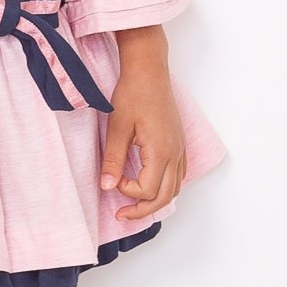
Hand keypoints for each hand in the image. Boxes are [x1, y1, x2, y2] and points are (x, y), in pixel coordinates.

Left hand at [99, 36, 187, 223]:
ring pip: (175, 188)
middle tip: (122, 214)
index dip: (127, 192)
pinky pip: (178, 174)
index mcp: (160, 151)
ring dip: (156, 200)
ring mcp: (180, 148)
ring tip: (134, 204)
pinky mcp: (179, 143)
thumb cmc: (133, 93)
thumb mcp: (116, 127)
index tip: (112, 178)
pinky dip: (165, 186)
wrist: (149, 71)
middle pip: (166, 197)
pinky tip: (149, 184)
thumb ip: (112, 160)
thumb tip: (106, 186)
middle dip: (143, 210)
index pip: (148, 190)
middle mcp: (175, 153)